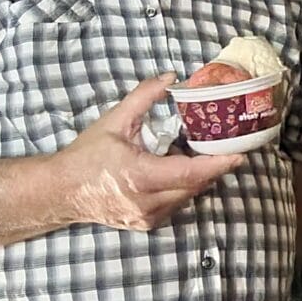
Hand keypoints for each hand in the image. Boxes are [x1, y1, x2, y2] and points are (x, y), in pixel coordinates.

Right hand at [54, 74, 243, 229]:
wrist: (61, 191)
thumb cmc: (87, 155)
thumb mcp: (115, 120)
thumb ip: (145, 96)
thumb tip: (171, 76)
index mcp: (141, 176)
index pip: (190, 173)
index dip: (218, 164)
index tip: (240, 153)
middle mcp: (148, 203)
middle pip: (195, 185)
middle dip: (214, 166)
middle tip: (228, 144)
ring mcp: (148, 217)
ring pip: (188, 196)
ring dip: (197, 176)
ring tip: (199, 152)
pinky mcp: (147, 223)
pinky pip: (176, 203)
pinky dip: (182, 186)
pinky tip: (175, 167)